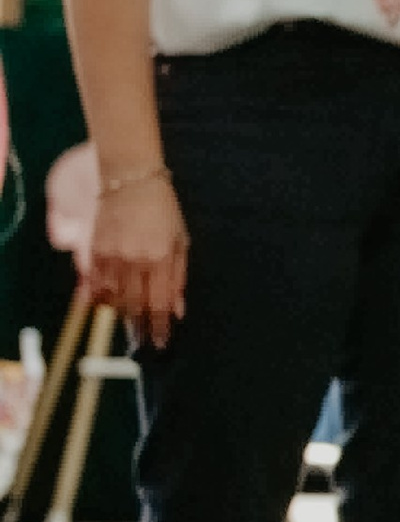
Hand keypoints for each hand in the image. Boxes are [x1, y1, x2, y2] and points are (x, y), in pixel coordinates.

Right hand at [87, 165, 186, 346]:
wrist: (129, 179)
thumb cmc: (162, 208)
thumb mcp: (180, 239)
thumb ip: (178, 276)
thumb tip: (178, 309)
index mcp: (161, 258)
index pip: (160, 303)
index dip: (160, 326)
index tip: (160, 342)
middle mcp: (136, 260)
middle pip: (136, 304)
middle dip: (140, 326)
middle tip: (142, 340)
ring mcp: (113, 255)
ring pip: (114, 296)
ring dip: (121, 313)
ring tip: (127, 323)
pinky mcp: (95, 248)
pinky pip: (95, 280)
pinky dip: (100, 295)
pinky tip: (104, 304)